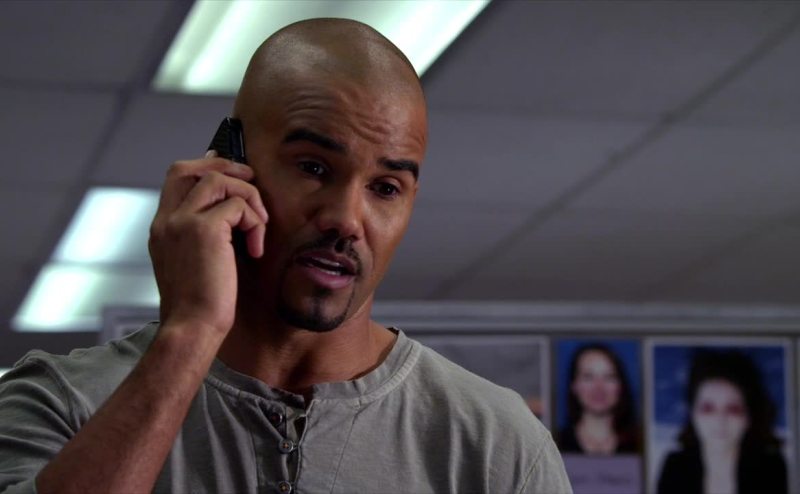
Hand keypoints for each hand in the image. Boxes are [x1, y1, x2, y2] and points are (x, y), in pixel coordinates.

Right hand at [148, 151, 268, 337]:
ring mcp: (182, 222)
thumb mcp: (193, 263)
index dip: (204, 165)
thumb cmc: (199, 305)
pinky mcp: (204, 229)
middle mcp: (167, 220)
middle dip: (225, 165)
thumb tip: (229, 214)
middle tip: (251, 179)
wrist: (191, 327)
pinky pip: (239, 206)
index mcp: (162, 228)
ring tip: (259, 227)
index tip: (231, 171)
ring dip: (248, 197)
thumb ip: (202, 236)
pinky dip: (255, 223)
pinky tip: (255, 249)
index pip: (176, 178)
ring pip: (219, 180)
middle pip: (190, 168)